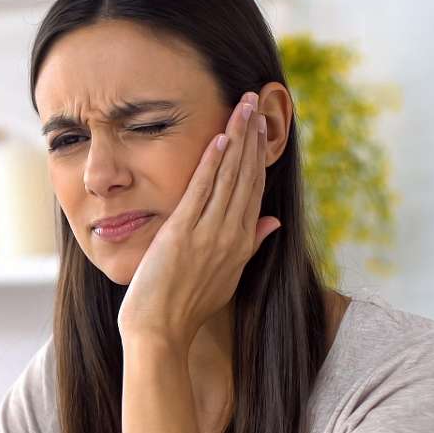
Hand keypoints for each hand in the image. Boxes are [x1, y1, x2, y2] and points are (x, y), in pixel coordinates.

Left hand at [116, 90, 280, 349]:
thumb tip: (273, 221)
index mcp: (242, 245)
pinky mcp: (182, 234)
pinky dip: (212, 164)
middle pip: (246, 177)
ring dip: (236, 139)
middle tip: (255, 101)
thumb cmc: (186, 308)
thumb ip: (250, 246)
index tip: (262, 126)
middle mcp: (231, 237)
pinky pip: (201, 192)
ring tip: (243, 107)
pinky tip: (219, 138)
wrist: (160, 332)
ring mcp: (208, 235)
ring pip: (229, 178)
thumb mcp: (226, 278)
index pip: (255, 190)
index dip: (258, 155)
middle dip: (252, 136)